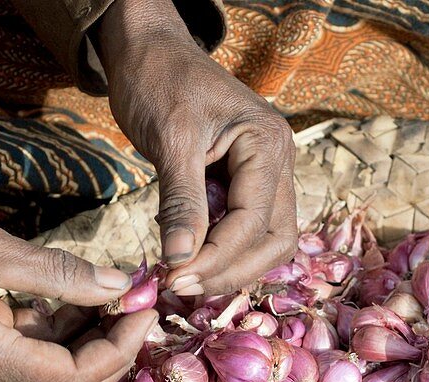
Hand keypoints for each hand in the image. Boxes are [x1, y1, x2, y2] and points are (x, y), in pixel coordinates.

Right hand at [0, 195, 155, 381]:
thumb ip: (61, 274)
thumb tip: (122, 287)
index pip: (72, 379)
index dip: (119, 349)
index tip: (145, 310)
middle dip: (111, 358)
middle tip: (139, 313)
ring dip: (88, 348)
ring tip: (118, 301)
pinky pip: (26, 362)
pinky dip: (59, 338)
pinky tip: (81, 302)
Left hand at [98, 0, 298, 296]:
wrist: (149, 49)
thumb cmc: (158, 81)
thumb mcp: (169, 141)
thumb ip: (181, 203)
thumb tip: (180, 262)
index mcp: (267, 144)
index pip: (253, 222)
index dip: (216, 258)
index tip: (174, 278)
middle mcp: (278, 160)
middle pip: (275, 240)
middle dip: (231, 270)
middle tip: (182, 286)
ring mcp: (267, 172)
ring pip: (267, 240)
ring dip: (230, 266)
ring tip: (185, 278)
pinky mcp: (247, 181)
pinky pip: (247, 228)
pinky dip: (223, 250)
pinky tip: (191, 259)